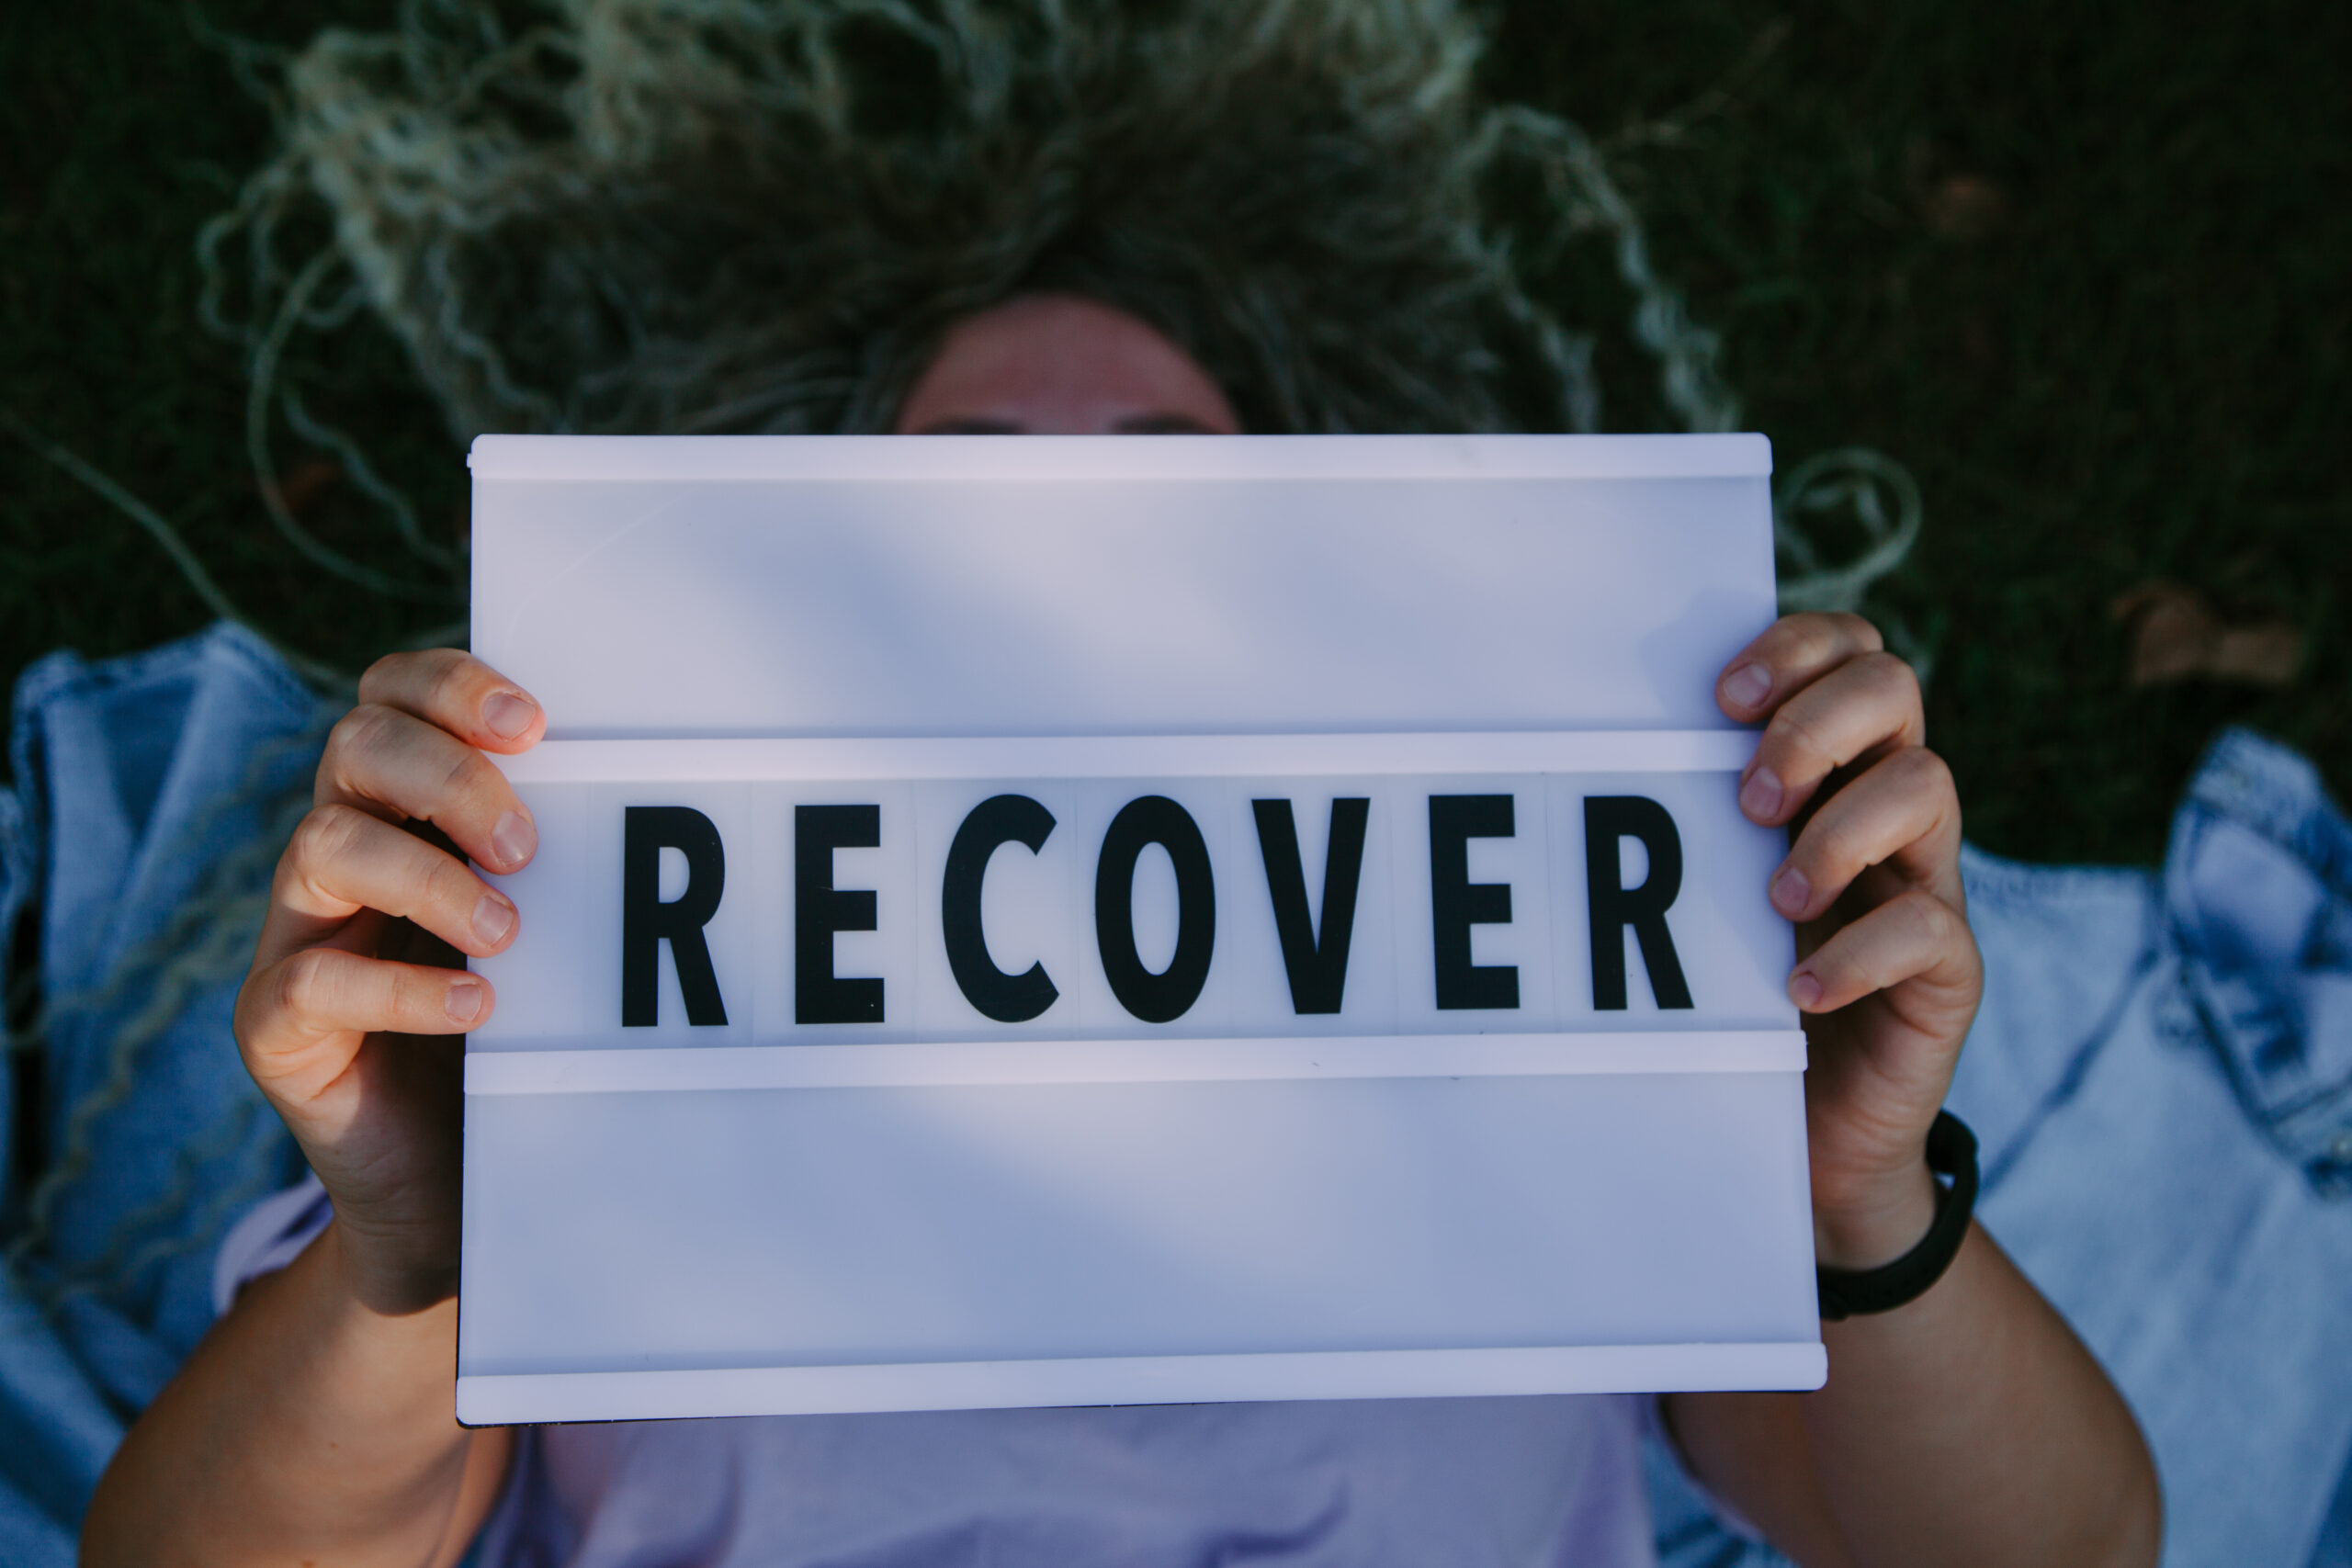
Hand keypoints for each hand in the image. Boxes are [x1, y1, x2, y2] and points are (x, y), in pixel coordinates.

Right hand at [233, 651, 544, 1314]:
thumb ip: (582, 861)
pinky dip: (401, 989)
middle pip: (354, 746)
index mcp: (404, 806)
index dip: (452, 687)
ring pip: (323, 846)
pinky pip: (310, 983)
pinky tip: (477, 1005)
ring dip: (428, 877)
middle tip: (528, 846)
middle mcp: (341, 852)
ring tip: (509, 932)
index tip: (536, 725)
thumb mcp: (559, 933)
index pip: (397, 695)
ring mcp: (299, 935)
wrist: (455, 1183)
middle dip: (448, 776)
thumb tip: (692, 795)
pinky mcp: (277, 1026)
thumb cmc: (520, 1034)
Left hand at [1716, 613, 1982, 1270]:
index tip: (1719, 697)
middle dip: (1816, 724)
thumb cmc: (1736, 996)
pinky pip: (1932, 929)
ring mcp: (1925, 884)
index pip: (1848, 651)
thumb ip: (1671, 824)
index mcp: (1832, 768)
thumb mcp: (1697, 892)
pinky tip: (1799, 990)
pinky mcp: (1948, 973)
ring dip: (1840, 828)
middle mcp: (1887, 810)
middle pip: (1895, 689)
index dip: (1795, 648)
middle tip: (1749, 799)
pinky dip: (1860, 951)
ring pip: (1929, 786)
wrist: (1808, 1133)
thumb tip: (1569, 754)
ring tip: (1776, 898)